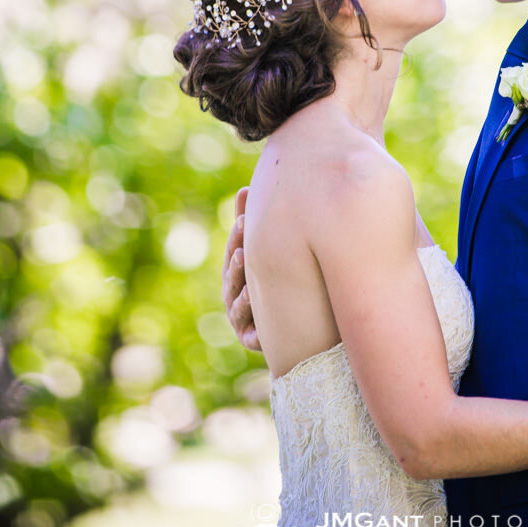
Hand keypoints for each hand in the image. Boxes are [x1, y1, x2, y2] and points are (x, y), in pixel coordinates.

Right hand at [220, 187, 259, 351]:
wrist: (294, 328)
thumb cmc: (273, 280)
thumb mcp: (263, 252)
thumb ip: (250, 227)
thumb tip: (243, 188)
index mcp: (236, 272)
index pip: (235, 250)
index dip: (238, 235)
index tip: (247, 219)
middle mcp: (234, 293)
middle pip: (233, 274)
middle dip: (238, 258)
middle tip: (245, 241)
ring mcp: (240, 316)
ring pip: (238, 301)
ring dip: (241, 288)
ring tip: (247, 272)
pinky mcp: (251, 338)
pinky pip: (250, 330)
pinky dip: (252, 319)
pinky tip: (257, 301)